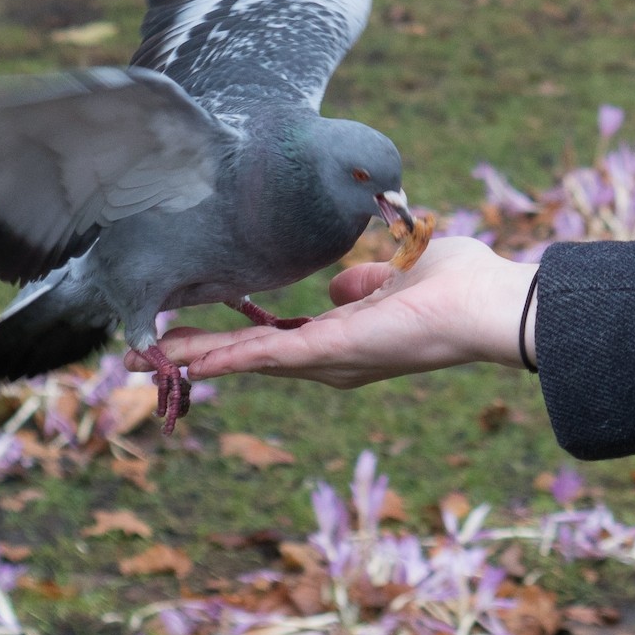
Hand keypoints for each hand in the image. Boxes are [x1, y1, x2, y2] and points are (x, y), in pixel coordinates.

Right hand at [124, 237, 537, 387]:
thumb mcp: (398, 274)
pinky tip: (189, 358)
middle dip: (199, 356)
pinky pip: (267, 356)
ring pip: (247, 359)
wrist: (489, 304)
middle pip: (249, 357)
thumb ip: (365, 281)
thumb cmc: (459, 285)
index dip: (231, 341)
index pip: (274, 341)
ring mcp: (327, 359)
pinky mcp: (330, 353)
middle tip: (146, 357)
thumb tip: (338, 286)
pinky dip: (226, 358)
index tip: (193, 338)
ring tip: (149, 357)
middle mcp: (329, 358)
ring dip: (199, 359)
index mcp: (342, 337)